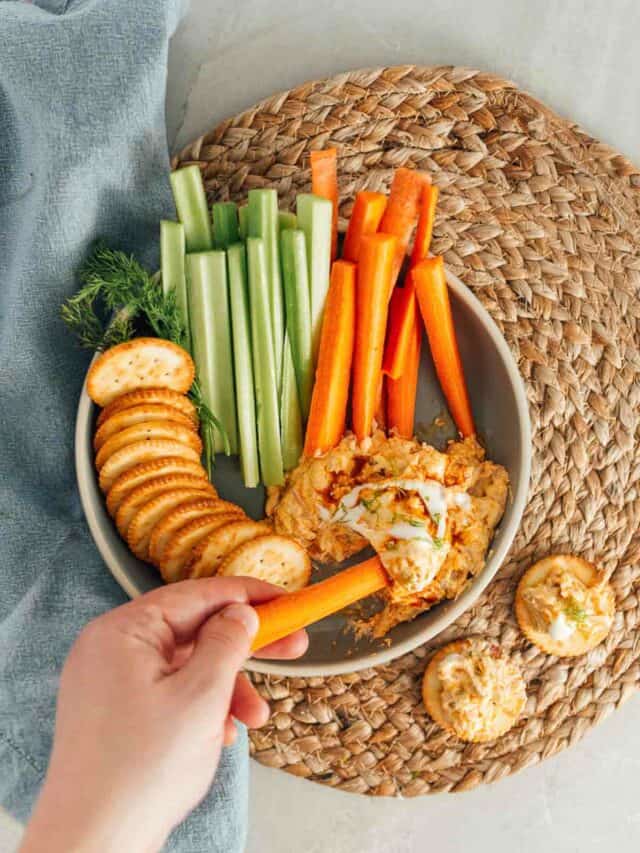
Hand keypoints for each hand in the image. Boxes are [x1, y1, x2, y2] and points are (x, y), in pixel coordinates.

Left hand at [20, 578, 306, 852]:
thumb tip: (241, 613)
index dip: (247, 595)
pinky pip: (171, 692)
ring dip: (227, 687)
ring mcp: (112, 681)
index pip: (196, 595)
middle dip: (244, 646)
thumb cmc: (141, 770)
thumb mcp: (202, 696)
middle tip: (294, 647)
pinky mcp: (117, 711)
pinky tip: (221, 735)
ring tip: (255, 719)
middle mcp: (112, 648)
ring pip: (186, 666)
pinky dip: (202, 706)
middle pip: (193, 630)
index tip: (286, 601)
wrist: (95, 844)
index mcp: (123, 632)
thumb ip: (227, 644)